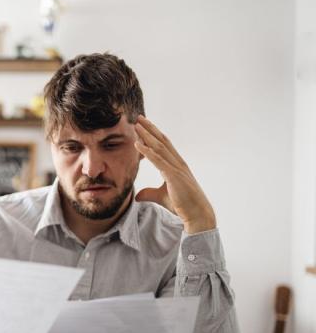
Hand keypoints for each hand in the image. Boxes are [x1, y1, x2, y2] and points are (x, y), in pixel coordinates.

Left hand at [134, 115, 216, 233]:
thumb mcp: (161, 197)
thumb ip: (149, 193)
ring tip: (136, 125)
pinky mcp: (174, 176)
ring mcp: (177, 168)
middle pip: (161, 141)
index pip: (163, 146)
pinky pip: (158, 161)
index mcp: (176, 166)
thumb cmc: (182, 205)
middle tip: (138, 117)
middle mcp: (177, 163)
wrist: (197, 215)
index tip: (142, 125)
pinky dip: (147, 151)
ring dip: (147, 135)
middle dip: (149, 129)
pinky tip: (137, 144)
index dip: (153, 135)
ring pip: (159, 148)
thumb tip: (137, 196)